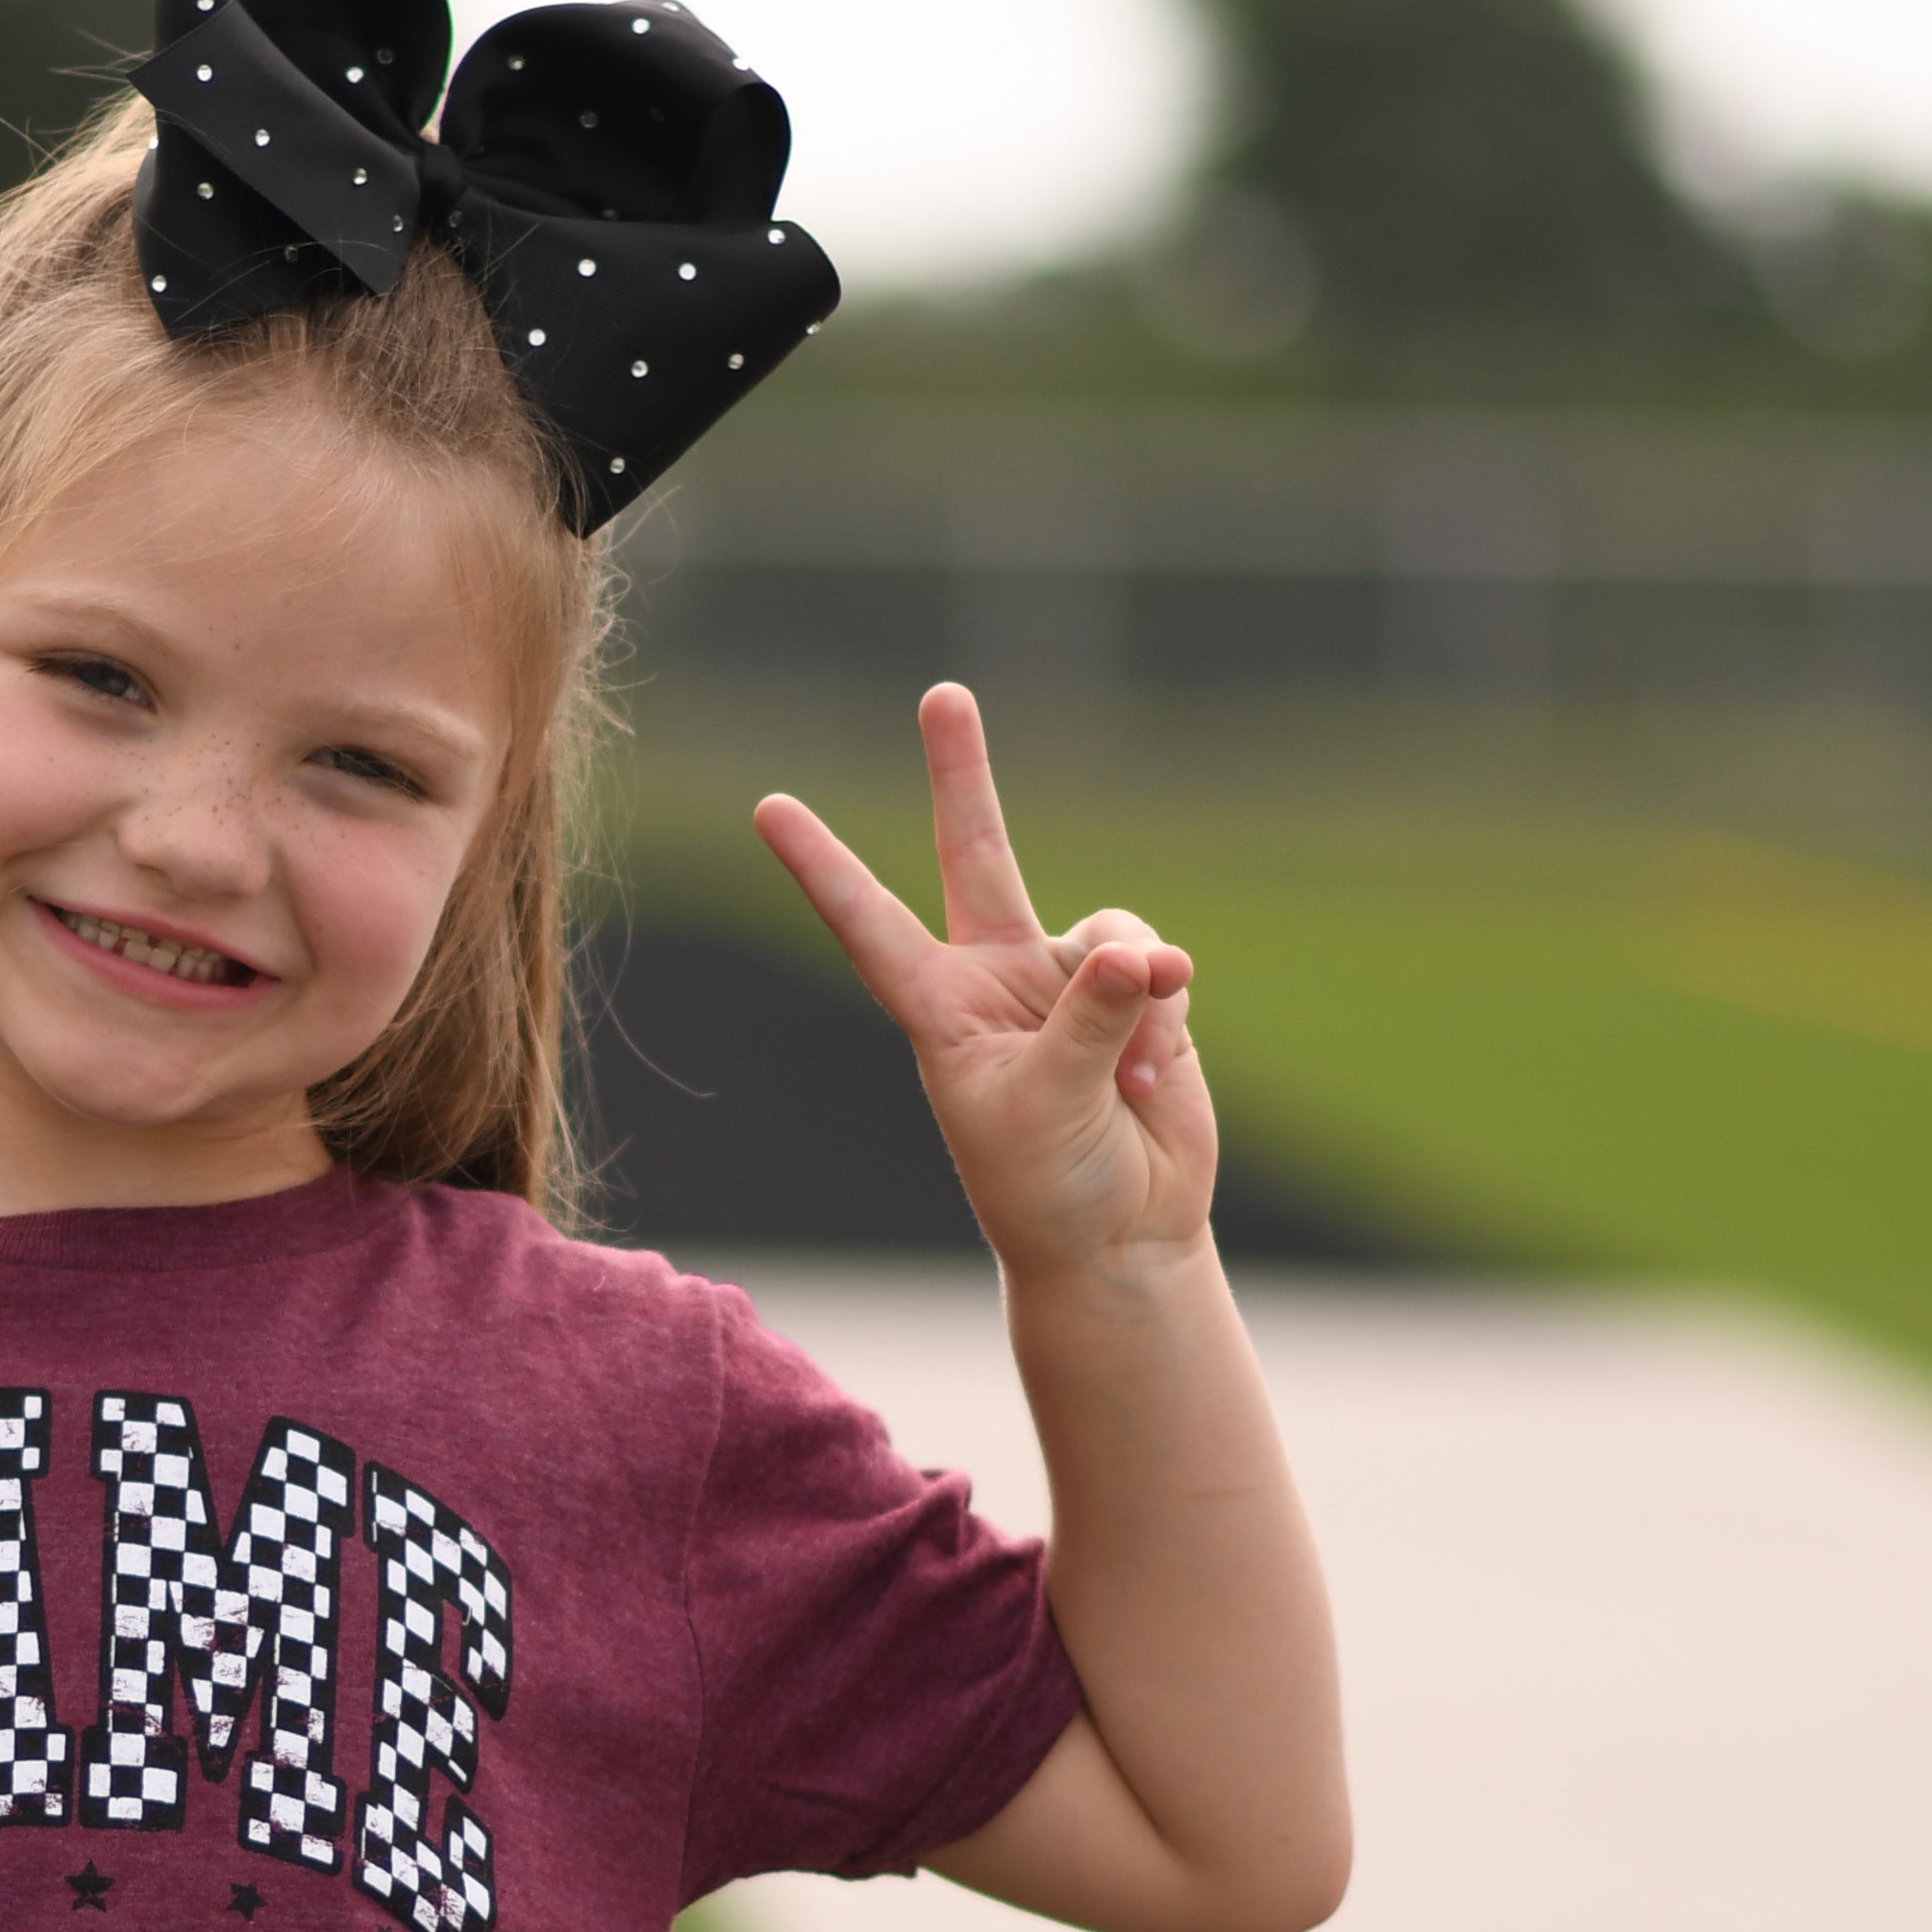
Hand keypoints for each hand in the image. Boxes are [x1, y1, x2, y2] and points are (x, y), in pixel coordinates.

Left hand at [753, 687, 1216, 1280]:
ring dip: (1131, 986)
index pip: (867, 924)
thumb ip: (1087, 1022)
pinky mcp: (1133, 996)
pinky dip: (1164, 1010)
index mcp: (938, 1009)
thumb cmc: (1053, 1189)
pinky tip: (1153, 1073)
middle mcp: (992, 980)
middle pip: (976, 853)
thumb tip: (1135, 955)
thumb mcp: (1053, 1108)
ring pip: (1107, 931)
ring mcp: (1063, 983)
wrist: (1122, 1237)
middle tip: (944, 694)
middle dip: (963, 775)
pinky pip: (1155, 967)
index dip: (822, 865)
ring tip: (1130, 1068)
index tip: (767, 806)